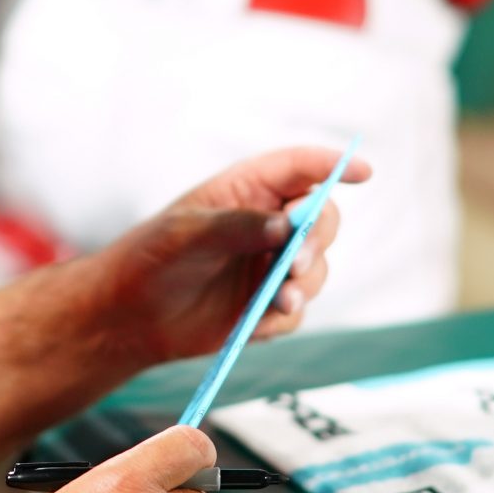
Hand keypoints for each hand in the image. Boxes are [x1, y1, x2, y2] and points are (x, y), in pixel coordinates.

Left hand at [96, 146, 368, 363]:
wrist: (131, 316)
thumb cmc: (152, 257)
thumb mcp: (186, 234)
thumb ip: (236, 226)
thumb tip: (286, 226)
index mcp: (247, 190)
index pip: (299, 168)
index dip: (334, 167)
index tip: (363, 173)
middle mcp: (267, 224)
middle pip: (321, 221)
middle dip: (317, 240)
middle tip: (294, 263)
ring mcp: (270, 265)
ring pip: (316, 268)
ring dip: (305, 283)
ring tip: (280, 300)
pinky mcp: (268, 305)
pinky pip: (296, 310)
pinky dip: (284, 316)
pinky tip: (255, 325)